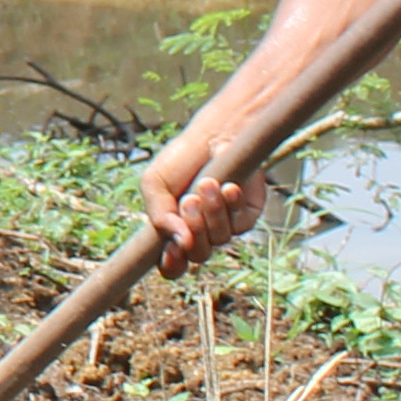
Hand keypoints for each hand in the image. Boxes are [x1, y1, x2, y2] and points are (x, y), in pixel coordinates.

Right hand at [144, 135, 261, 273]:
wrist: (213, 135)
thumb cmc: (181, 159)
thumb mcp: (155, 184)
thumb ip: (159, 215)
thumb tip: (179, 242)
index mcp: (174, 231)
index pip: (172, 265)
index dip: (172, 264)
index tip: (171, 249)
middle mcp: (200, 233)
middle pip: (198, 255)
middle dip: (194, 229)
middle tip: (189, 200)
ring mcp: (224, 226)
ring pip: (220, 240)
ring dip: (213, 212)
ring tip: (208, 183)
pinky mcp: (246, 216)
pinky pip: (240, 225)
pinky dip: (232, 205)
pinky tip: (229, 186)